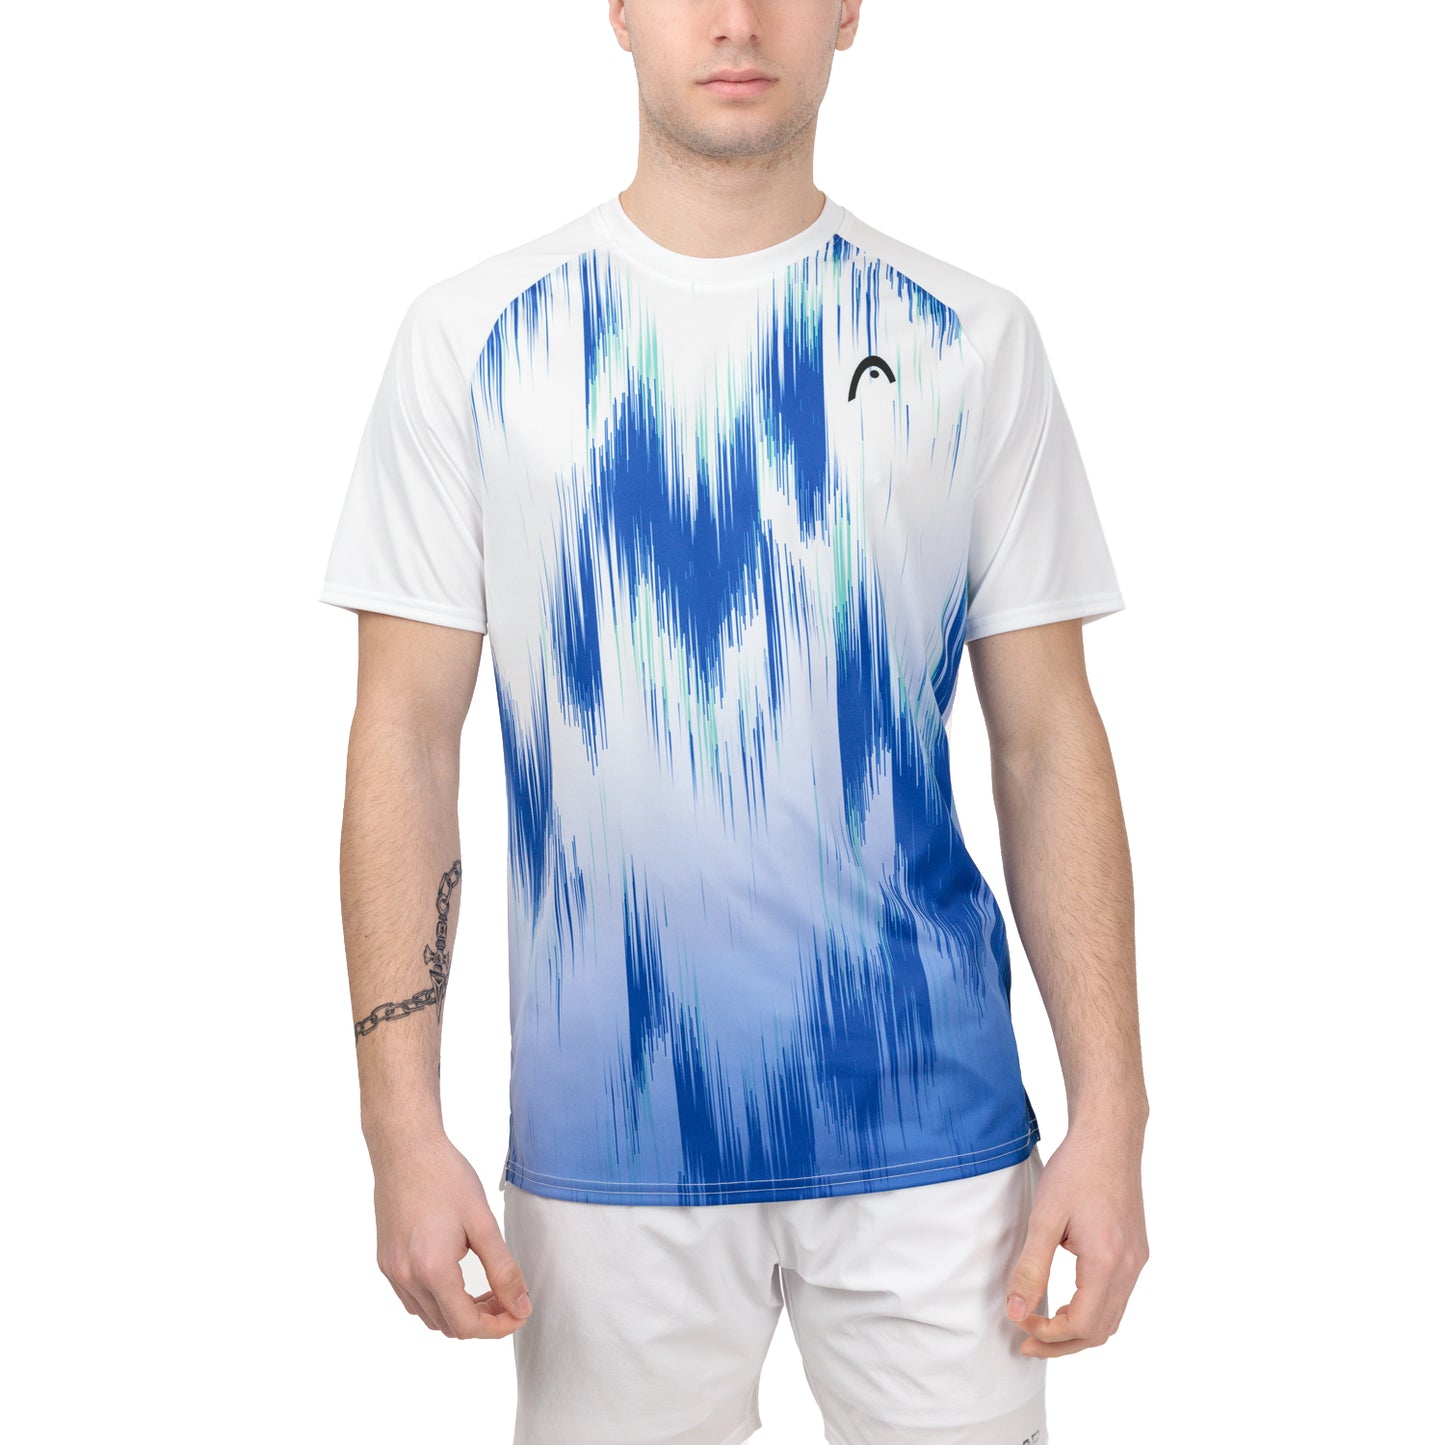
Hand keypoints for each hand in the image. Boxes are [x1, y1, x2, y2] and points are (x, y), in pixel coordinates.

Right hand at [370, 1129, 530, 1338]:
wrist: (405, 1148)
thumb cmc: (445, 1176)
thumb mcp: (482, 1222)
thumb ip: (503, 1269)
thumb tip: (521, 1306)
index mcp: (431, 1270)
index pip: (466, 1325)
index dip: (497, 1327)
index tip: (519, 1312)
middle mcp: (406, 1277)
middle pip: (447, 1325)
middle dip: (482, 1319)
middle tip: (508, 1296)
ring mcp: (392, 1270)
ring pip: (428, 1316)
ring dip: (458, 1312)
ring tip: (485, 1288)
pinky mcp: (385, 1260)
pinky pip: (412, 1298)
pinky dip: (437, 1299)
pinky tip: (455, 1276)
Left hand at [1003, 1122, 1148, 1357]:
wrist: (1109, 1137)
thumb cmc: (1076, 1170)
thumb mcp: (1044, 1216)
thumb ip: (1031, 1267)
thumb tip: (1016, 1311)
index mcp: (1107, 1261)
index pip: (1082, 1324)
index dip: (1049, 1335)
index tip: (1019, 1324)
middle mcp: (1130, 1267)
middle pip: (1100, 1331)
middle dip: (1062, 1344)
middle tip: (1026, 1343)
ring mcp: (1137, 1260)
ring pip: (1112, 1318)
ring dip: (1078, 1331)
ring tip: (1043, 1328)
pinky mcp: (1136, 1251)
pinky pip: (1118, 1297)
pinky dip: (1093, 1311)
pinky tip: (1067, 1302)